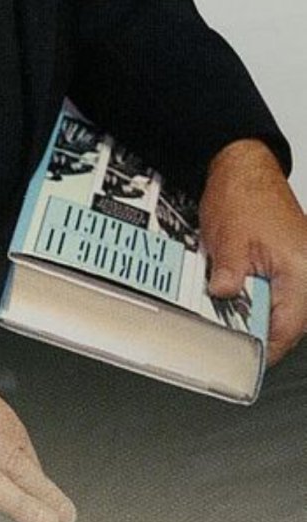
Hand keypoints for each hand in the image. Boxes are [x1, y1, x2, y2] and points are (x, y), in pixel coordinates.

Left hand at [200, 138, 306, 363]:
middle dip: (251, 328)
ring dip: (249, 310)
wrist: (245, 165)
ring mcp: (298, 269)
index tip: (237, 356)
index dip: (258, 348)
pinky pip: (272, 291)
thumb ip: (228, 276)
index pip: (285, 332)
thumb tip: (222, 300)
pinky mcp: (287, 264)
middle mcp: (306, 274)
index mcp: (300, 273)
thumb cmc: (243, 193)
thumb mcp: (228, 238)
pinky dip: (251, 293)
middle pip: (282, 323)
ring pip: (275, 308)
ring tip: (224, 299)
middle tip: (223, 327)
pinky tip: (230, 286)